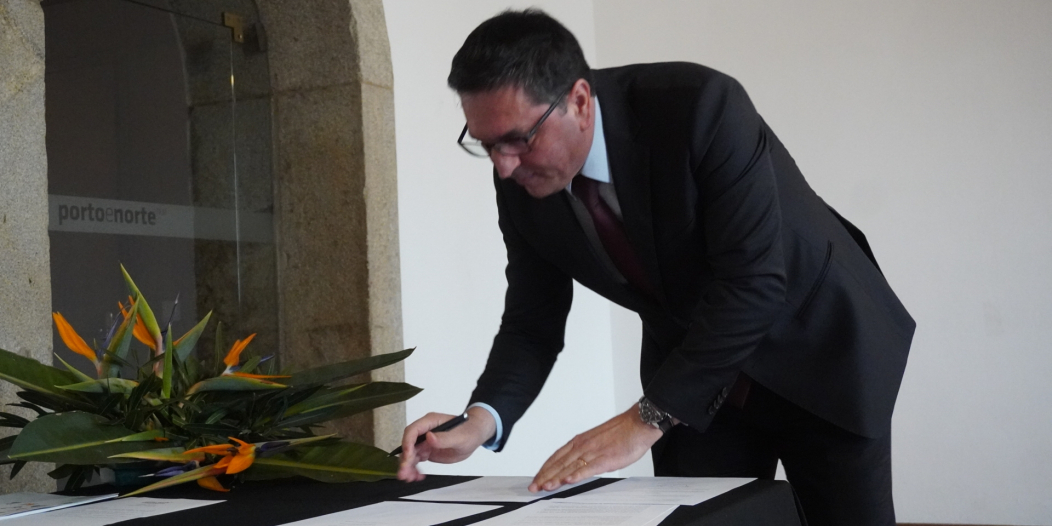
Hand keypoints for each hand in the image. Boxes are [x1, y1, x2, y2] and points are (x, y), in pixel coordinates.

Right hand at [397, 406, 495, 481]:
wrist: (474, 435)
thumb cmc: (469, 432)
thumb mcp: (459, 436)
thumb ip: (444, 438)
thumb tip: (429, 437)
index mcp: (430, 422)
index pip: (412, 431)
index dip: (407, 444)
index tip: (408, 458)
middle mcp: (425, 431)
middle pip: (409, 444)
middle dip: (405, 460)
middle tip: (404, 474)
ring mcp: (425, 441)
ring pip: (411, 454)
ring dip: (408, 467)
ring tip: (409, 479)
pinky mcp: (427, 451)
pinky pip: (417, 460)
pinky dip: (415, 469)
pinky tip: (417, 477)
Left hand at [529, 404, 662, 491]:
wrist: (638, 423)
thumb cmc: (621, 432)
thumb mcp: (597, 441)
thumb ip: (585, 452)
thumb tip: (577, 465)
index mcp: (580, 441)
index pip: (556, 457)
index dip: (545, 468)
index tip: (536, 478)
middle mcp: (583, 446)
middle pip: (559, 463)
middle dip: (544, 476)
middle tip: (533, 487)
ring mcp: (593, 452)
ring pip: (570, 467)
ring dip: (556, 478)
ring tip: (545, 487)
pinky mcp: (605, 458)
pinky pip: (589, 468)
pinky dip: (577, 475)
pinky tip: (568, 481)